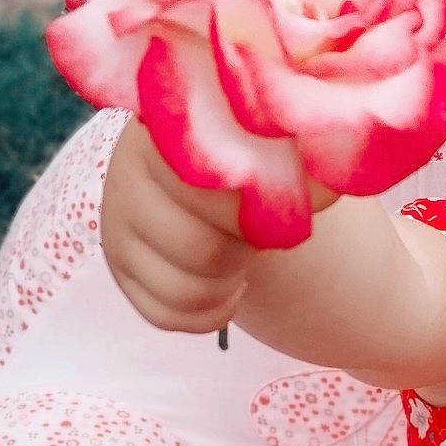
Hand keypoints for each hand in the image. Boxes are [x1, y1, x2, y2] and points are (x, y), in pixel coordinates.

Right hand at [100, 117, 336, 334]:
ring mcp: (117, 227)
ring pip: (184, 291)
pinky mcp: (120, 270)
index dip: (256, 210)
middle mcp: (127, 176)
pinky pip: (168, 315)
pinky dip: (209, 312)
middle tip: (253, 235)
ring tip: (238, 256)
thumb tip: (329, 185)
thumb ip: (297, 159)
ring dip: (227, 285)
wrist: (211, 176)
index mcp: (169, 130)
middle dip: (240, 252)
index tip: (280, 210)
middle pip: (201, 251)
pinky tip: (223, 283)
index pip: (209, 189)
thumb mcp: (273, 148)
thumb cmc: (249, 158)